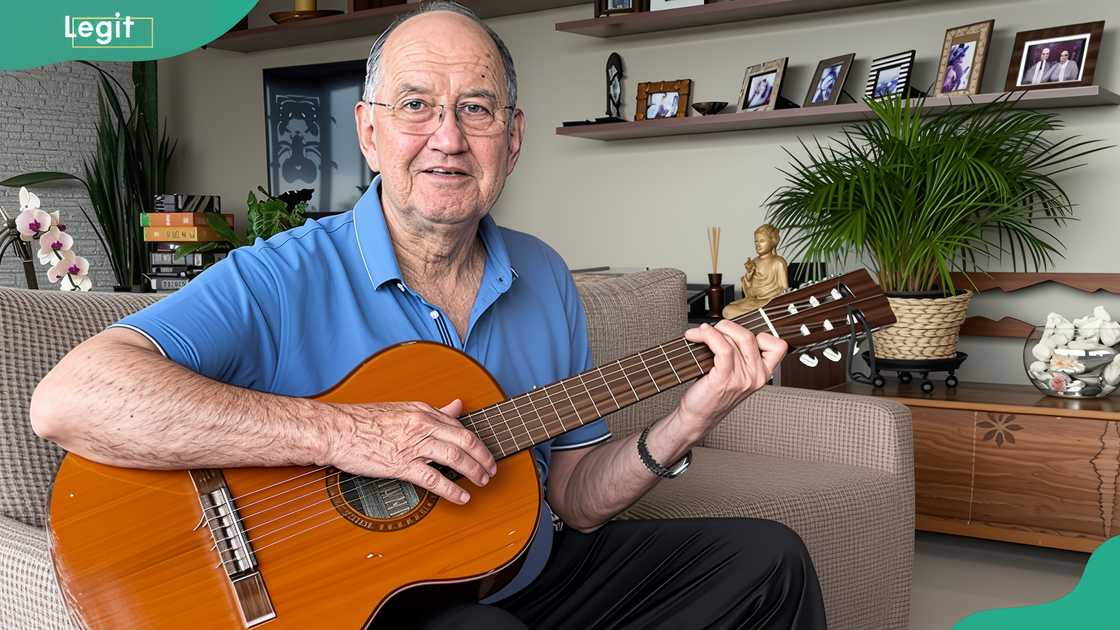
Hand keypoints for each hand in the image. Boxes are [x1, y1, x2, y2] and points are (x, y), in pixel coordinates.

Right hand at [324, 399, 496, 504]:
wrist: (335, 429)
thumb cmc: (362, 421)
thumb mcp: (402, 408)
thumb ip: (433, 411)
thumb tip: (458, 406)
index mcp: (423, 411)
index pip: (460, 427)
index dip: (477, 442)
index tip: (484, 453)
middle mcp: (422, 425)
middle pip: (465, 441)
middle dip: (484, 458)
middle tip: (491, 470)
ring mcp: (412, 445)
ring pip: (455, 459)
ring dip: (474, 472)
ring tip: (482, 482)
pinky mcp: (400, 465)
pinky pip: (434, 479)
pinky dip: (452, 490)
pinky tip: (462, 497)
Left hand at [673, 321, 787, 440]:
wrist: (698, 416)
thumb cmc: (712, 394)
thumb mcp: (736, 374)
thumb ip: (741, 354)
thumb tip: (729, 327)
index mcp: (763, 374)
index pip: (779, 346)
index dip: (759, 334)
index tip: (739, 334)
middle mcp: (756, 377)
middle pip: (749, 336)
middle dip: (727, 326)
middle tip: (713, 330)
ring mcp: (742, 379)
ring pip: (733, 340)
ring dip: (711, 331)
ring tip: (700, 333)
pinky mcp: (725, 379)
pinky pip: (722, 347)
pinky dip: (708, 336)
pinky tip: (697, 336)